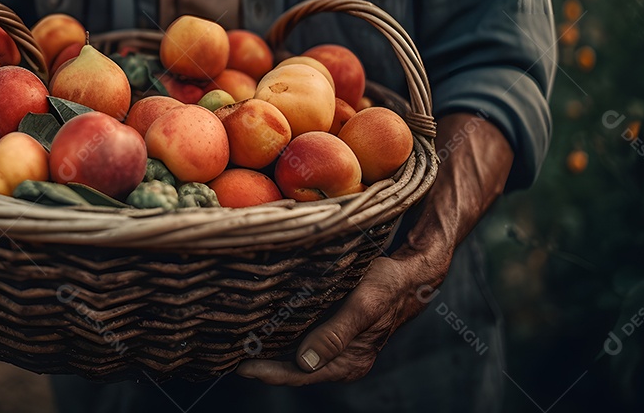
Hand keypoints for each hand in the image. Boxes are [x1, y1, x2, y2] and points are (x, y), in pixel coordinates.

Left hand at [235, 251, 449, 385]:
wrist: (413, 269)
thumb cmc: (390, 283)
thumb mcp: (364, 304)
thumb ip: (336, 333)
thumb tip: (304, 363)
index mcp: (350, 361)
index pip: (301, 375)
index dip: (271, 373)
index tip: (242, 366)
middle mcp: (343, 359)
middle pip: (296, 369)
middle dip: (265, 365)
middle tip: (230, 354)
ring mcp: (340, 345)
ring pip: (298, 355)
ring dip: (272, 351)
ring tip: (240, 343)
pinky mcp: (337, 330)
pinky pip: (305, 339)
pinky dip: (284, 336)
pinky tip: (265, 327)